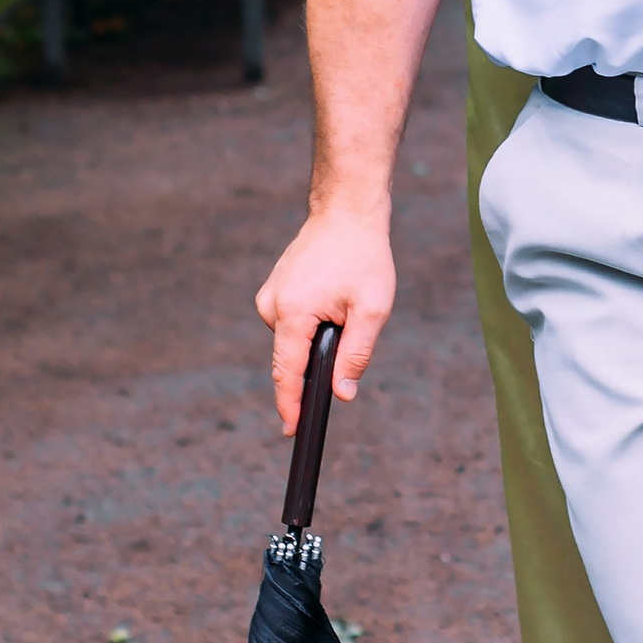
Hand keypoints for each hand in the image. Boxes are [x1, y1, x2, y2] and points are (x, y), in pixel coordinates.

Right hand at [253, 201, 396, 432]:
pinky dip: (311, 323)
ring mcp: (270, 296)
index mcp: (292, 313)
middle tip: (349, 327)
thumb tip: (342, 394)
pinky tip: (332, 298)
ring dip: (318, 338)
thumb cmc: (363, 257)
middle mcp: (272, 306)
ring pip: (293, 339)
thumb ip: (356, 354)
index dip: (290, 404)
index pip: (286, 372)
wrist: (346, 212)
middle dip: (316, 362)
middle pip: (291, 357)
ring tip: (345, 305)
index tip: (292, 430)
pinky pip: (292, 323)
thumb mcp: (372, 308)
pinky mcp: (275, 289)